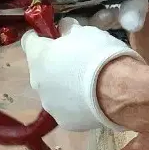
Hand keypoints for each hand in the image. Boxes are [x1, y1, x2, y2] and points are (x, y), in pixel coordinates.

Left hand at [21, 18, 143, 130]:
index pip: (28, 41)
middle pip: (41, 68)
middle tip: (76, 61)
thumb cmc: (99, 55)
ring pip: (52, 90)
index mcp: (37, 56)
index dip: (40, 37)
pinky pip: (66, 109)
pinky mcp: (64, 121)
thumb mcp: (84, 31)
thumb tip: (63, 28)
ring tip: (87, 84)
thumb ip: (68, 29)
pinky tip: (92, 100)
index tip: (52, 36)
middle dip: (54, 64)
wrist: (120, 90)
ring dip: (64, 86)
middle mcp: (37, 81)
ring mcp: (49, 104)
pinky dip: (75, 104)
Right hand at [56, 0, 148, 31]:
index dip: (74, 21)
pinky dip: (100, 14)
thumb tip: (131, 27)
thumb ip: (135, 5)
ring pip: (79, 12)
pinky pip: (86, 9)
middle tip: (113, 17)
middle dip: (92, 21)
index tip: (96, 28)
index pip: (61, 5)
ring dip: (98, 19)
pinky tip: (116, 10)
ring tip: (118, 13)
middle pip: (70, 11)